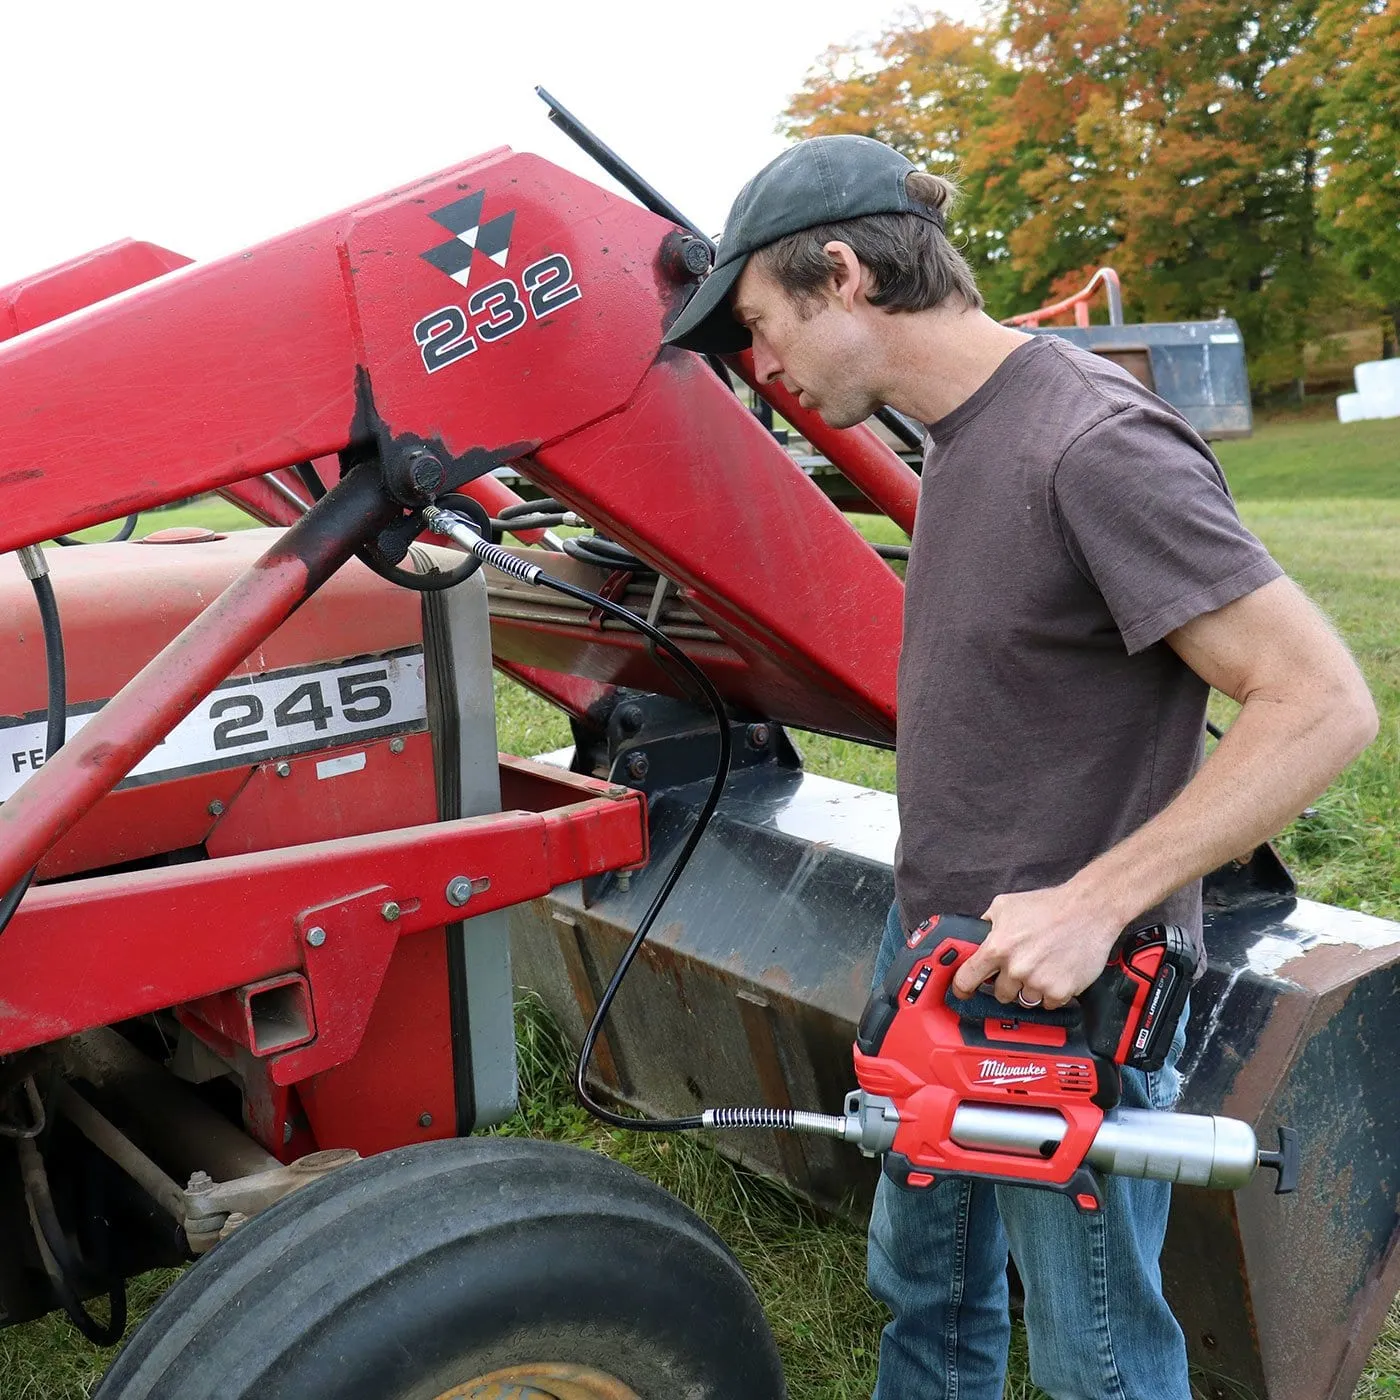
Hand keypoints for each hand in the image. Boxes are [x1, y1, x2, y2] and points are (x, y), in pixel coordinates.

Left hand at [950, 884, 1123, 1009]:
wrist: (1089, 910)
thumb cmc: (1050, 906)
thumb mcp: (1006, 906)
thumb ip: (986, 924)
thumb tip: (974, 937)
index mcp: (998, 947)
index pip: (967, 978)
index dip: (962, 987)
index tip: (962, 992)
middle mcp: (1016, 967)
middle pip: (1000, 994)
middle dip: (1006, 983)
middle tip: (1020, 967)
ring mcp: (1038, 982)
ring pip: (1024, 1000)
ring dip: (1030, 988)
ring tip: (1041, 966)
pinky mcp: (1060, 991)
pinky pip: (1048, 1004)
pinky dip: (1051, 993)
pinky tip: (1056, 972)